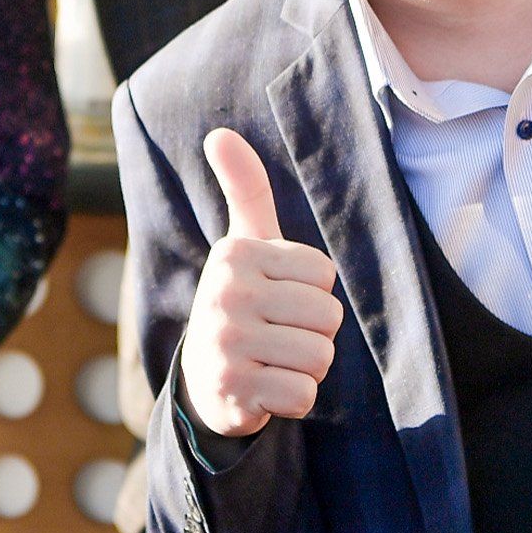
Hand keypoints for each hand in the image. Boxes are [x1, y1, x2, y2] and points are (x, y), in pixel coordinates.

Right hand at [177, 128, 343, 439]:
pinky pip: (303, 394)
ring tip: (273, 361)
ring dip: (307, 367)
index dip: (312, 293)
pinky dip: (294, 398)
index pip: (325, 275)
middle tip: (278, 336)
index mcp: (236, 255)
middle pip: (327, 316)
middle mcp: (225, 294)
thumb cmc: (241, 301)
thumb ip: (245, 189)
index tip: (278, 299)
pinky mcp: (232, 390)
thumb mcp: (244, 244)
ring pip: (320, 356)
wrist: (204, 381)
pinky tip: (265, 390)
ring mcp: (225, 344)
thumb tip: (220, 134)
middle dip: (314, 333)